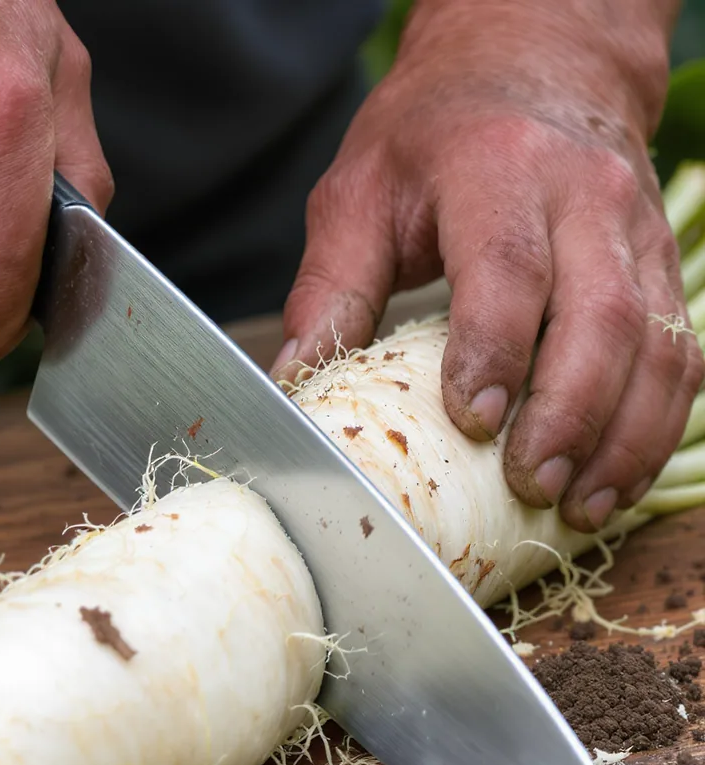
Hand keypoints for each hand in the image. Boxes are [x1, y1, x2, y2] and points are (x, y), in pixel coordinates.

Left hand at [276, 0, 703, 531]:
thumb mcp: (360, 193)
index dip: (494, 351)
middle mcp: (584, 198)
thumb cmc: (433, 136)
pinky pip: (680, 351)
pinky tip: (617, 476)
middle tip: (533, 484)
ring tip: (582, 506)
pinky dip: (655, 423)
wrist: (535, 61)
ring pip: (658, 343)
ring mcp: (635, 233)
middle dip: (571, 415)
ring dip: (625, 437)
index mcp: (497, 171)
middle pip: (602, 316)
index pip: (507, 270)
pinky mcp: (660, 266)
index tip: (476, 421)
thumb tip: (295, 382)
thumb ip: (332, 287)